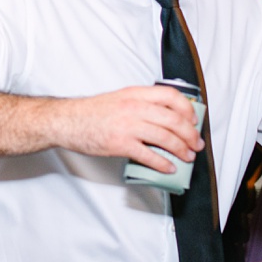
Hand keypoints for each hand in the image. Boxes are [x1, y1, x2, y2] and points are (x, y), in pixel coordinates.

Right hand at [57, 86, 203, 174]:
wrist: (66, 121)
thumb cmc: (90, 113)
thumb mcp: (119, 98)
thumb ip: (140, 103)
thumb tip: (163, 118)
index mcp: (135, 94)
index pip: (171, 96)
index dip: (187, 109)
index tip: (192, 120)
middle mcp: (134, 107)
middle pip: (173, 119)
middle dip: (190, 134)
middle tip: (195, 144)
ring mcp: (127, 126)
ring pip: (165, 138)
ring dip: (181, 149)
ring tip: (186, 157)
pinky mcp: (120, 144)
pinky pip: (149, 155)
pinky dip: (162, 163)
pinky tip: (168, 168)